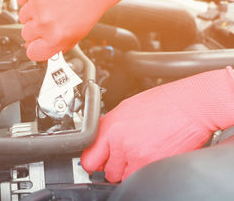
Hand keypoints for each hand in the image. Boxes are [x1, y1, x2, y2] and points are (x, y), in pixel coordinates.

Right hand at [17, 0, 141, 60]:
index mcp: (55, 38)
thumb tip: (36, 49)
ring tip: (49, 5)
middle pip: (26, 34)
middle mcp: (44, 22)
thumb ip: (55, 45)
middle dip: (35, 29)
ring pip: (22, 16)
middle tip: (49, 19)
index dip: (35, 47)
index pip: (32, 53)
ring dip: (32, 13)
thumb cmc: (89, 7)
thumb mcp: (77, 35)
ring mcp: (36, 4)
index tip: (37, 43)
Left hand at [81, 67, 233, 181]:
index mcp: (111, 128)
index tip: (96, 161)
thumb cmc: (162, 103)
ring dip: (130, 170)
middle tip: (125, 156)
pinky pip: (142, 177)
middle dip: (114, 167)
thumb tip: (102, 141)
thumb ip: (110, 127)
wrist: (190, 106)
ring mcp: (138, 157)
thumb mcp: (126, 108)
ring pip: (124, 177)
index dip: (93, 162)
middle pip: (107, 172)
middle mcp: (121, 144)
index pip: (89, 159)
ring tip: (141, 153)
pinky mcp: (154, 165)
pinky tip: (152, 155)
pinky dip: (145, 171)